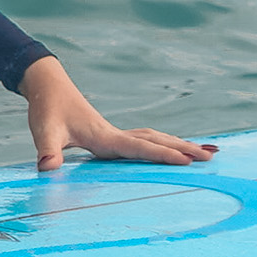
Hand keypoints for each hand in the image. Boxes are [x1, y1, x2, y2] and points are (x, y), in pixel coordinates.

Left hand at [18, 56, 218, 171]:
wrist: (47, 86)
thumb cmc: (46, 110)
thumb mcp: (43, 132)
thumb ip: (47, 152)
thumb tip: (47, 170)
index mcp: (103, 137)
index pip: (138, 147)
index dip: (162, 155)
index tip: (187, 160)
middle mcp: (115, 134)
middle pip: (156, 140)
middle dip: (184, 148)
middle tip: (212, 157)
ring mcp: (115, 133)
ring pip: (154, 138)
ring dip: (179, 144)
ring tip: (206, 152)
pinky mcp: (112, 135)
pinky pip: (145, 141)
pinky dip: (163, 145)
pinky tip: (173, 150)